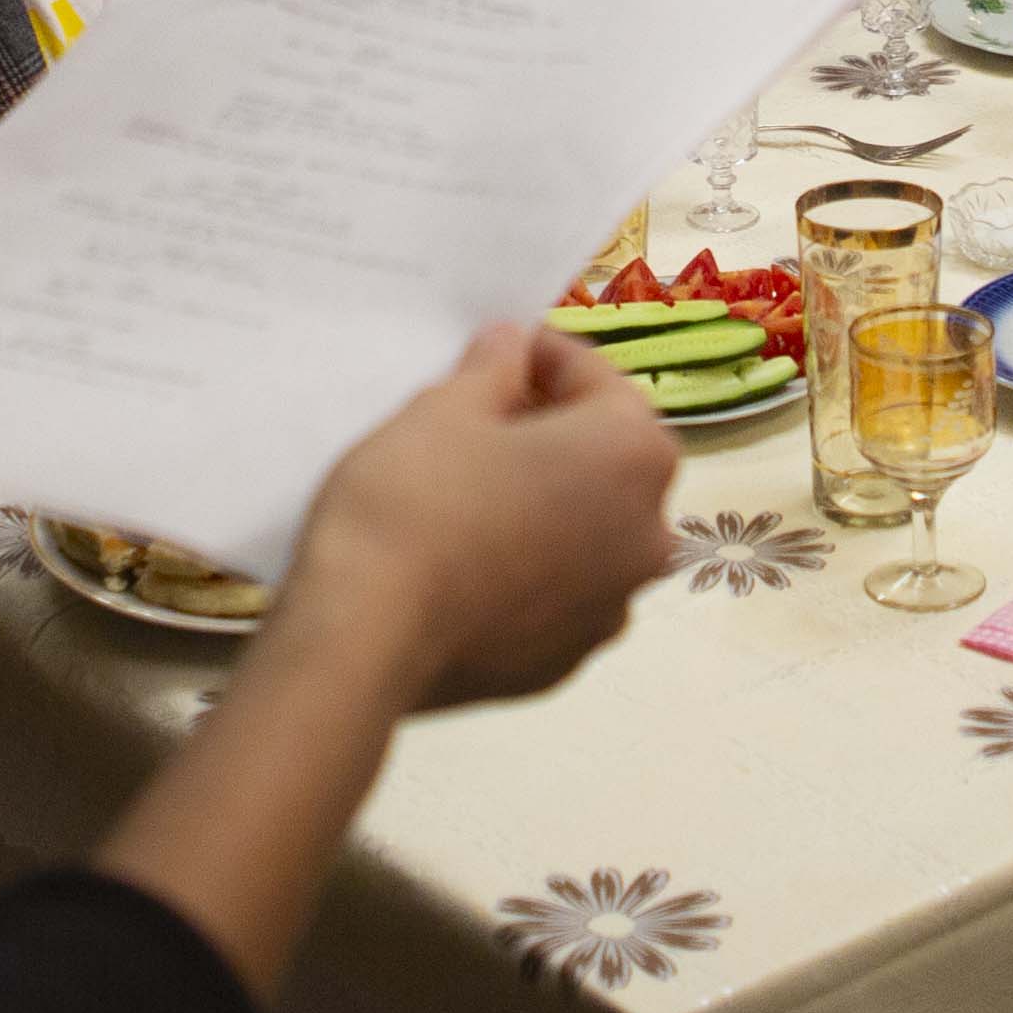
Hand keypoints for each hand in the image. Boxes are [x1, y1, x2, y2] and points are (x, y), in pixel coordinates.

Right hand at [274, 321, 678, 708]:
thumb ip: (493, 370)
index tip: (497, 352)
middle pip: (604, 460)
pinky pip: (556, 594)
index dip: (543, 357)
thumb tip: (511, 350)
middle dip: (551, 432)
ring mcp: (610, 608)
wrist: (365, 639)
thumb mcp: (444, 408)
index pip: (598, 381)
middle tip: (479, 419)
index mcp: (634, 457)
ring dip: (545, 503)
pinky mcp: (565, 662)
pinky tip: (467, 561)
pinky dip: (527, 569)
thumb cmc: (413, 501)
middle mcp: (646, 535)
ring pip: (585, 531)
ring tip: (471, 492)